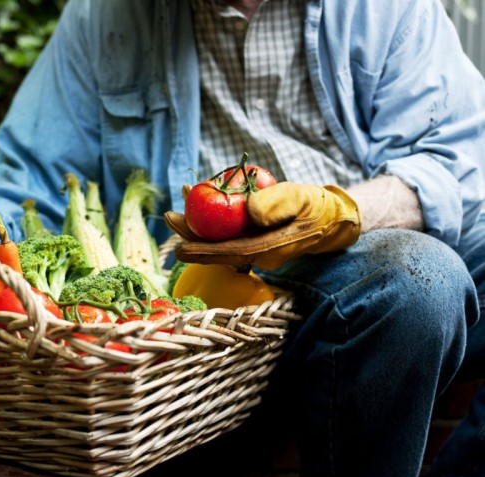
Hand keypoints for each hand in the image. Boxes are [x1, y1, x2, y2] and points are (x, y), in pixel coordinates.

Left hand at [165, 182, 361, 269]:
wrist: (330, 220)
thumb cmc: (317, 207)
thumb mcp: (302, 198)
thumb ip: (279, 203)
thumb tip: (250, 212)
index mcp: (270, 250)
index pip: (232, 253)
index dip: (204, 251)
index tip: (180, 248)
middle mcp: (257, 256)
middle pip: (218, 250)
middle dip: (190, 235)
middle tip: (169, 216)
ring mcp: (254, 250)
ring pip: (219, 241)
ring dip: (197, 225)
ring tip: (178, 205)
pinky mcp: (252, 242)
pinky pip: (226, 234)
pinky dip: (210, 219)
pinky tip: (200, 199)